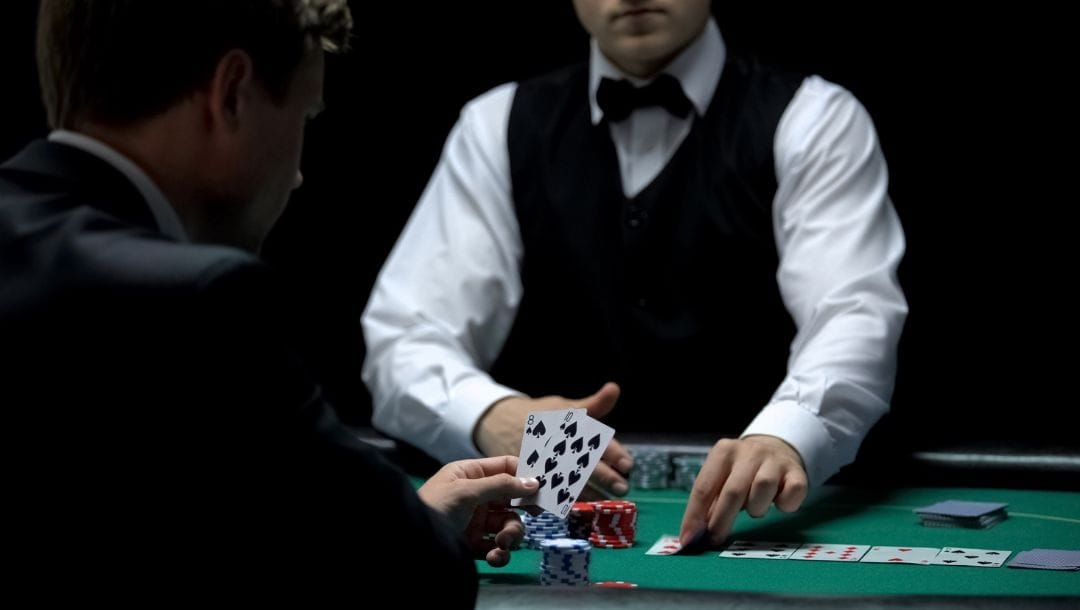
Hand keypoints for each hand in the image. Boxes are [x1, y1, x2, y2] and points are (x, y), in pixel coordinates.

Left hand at [417, 456, 538, 566]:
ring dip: (510, 535)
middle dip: (520, 511)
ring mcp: (475, 521)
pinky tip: (494, 556)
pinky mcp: (473, 544)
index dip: (525, 475)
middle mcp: (475, 496)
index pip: (505, 468)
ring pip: (507, 525)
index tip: (545, 486)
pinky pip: (497, 547)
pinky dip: (499, 553)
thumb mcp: (467, 491)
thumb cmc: (435, 507)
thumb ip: (501, 485)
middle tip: (534, 515)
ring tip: (502, 543)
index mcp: (470, 474)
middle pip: (511, 500)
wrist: (411, 544)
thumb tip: (533, 481)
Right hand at [473, 382, 632, 495]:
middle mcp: (553, 441)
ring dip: (587, 491)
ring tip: (604, 500)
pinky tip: (572, 506)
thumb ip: (593, 404)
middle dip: (604, 476)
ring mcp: (538, 458)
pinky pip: (543, 488)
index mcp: (565, 423)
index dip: (612, 452)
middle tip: (622, 487)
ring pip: (565, 478)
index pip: (593, 437)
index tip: (627, 465)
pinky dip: (556, 498)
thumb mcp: (565, 406)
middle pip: (582, 461)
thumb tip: (614, 389)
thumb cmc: (540, 414)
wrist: (499, 421)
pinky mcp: (526, 471)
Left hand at [678, 435, 807, 547]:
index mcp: (723, 452)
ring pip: (763, 489)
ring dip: (756, 508)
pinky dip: (785, 504)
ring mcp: (775, 461)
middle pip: (733, 491)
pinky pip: (792, 493)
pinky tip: (779, 502)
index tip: (689, 539)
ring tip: (755, 507)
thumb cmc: (742, 471)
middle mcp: (749, 452)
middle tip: (715, 539)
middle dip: (721, 521)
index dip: (694, 516)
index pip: (704, 487)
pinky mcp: (797, 472)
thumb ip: (709, 503)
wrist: (776, 448)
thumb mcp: (722, 477)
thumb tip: (694, 534)